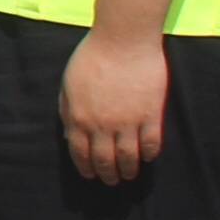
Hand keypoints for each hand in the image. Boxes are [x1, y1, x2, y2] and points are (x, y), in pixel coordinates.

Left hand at [59, 22, 168, 186]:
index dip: (86, 168)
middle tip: (111, 180)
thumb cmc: (92, 56)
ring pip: (129, 158)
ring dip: (128, 171)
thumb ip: (67, 110)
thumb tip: (69, 134)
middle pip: (105, 161)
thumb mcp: (68, 84)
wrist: (123, 38)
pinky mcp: (150, 115)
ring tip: (129, 175)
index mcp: (79, 118)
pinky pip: (151, 144)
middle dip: (107, 175)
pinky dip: (148, 155)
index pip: (80, 153)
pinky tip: (147, 156)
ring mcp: (128, 122)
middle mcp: (102, 125)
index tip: (91, 175)